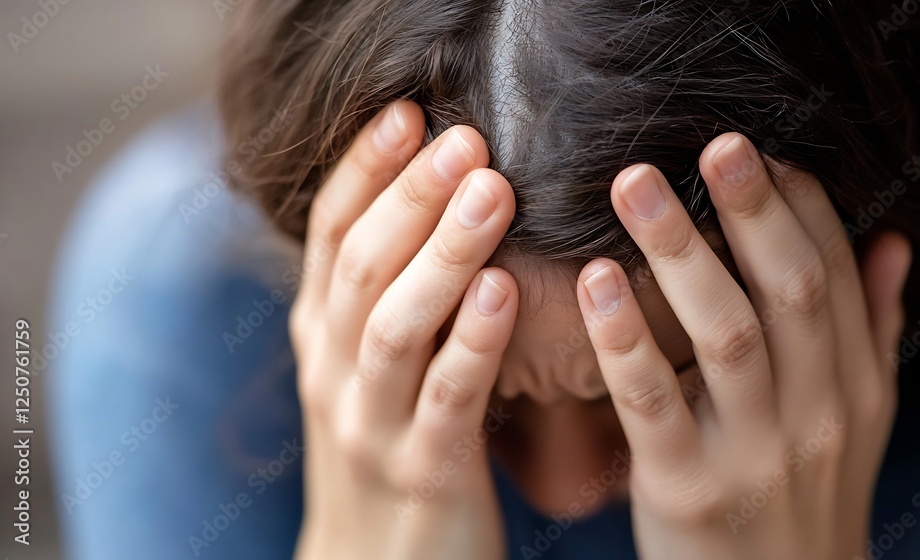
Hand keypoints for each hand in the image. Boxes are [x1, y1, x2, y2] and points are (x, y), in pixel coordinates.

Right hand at [290, 100, 517, 559]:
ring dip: (441, 251)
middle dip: (412, 195)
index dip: (364, 171)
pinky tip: (501, 290)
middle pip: (362, 265)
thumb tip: (434, 204)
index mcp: (321, 335)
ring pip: (394, 323)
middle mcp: (333, 370)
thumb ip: (385, 296)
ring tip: (490, 189)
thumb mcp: (366, 366)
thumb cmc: (387, 446)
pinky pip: (447, 397)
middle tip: (464, 138)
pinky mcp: (423, 471)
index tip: (408, 113)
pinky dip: (470, 341)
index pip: (330, 234)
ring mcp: (371, 422)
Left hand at [576, 133, 911, 558]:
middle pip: (790, 291)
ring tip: (635, 185)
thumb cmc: (804, 500)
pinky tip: (594, 279)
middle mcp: (818, 414)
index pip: (835, 274)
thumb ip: (871, 332)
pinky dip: (625, 337)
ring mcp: (756, 454)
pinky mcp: (687, 491)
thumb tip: (891, 244)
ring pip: (727, 334)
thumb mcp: (857, 422)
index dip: (800, 207)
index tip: (757, 151)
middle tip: (713, 141)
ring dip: (682, 252)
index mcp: (855, 387)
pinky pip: (654, 403)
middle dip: (752, 210)